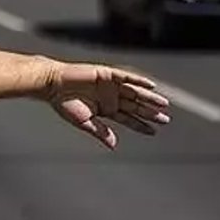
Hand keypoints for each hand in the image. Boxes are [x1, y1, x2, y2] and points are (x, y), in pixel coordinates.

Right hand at [44, 62, 170, 148]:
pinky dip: (138, 81)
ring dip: (148, 98)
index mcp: (106, 109)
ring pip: (134, 92)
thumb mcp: (84, 122)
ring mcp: (110, 85)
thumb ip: (100, 132)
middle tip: (165, 119)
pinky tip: (150, 86)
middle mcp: (111, 97)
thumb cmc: (65, 103)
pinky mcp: (106, 73)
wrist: (53, 85)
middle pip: (135, 105)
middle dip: (150, 112)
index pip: (128, 118)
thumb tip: (113, 145)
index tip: (153, 131)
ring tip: (163, 104)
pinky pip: (126, 77)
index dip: (140, 125)